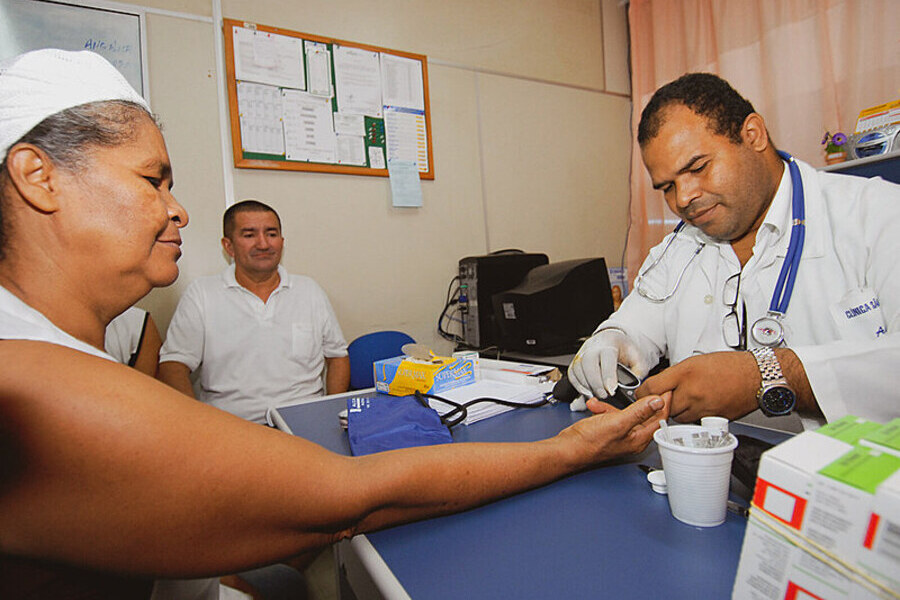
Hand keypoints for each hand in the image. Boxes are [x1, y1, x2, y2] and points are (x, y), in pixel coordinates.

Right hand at [559, 393, 670, 464]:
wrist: (568, 449)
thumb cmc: (590, 442)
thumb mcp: (618, 422)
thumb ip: (639, 411)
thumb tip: (658, 401)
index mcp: (639, 438)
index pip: (660, 418)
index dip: (665, 402)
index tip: (667, 388)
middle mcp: (632, 438)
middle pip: (645, 415)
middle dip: (640, 401)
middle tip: (644, 387)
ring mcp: (621, 434)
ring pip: (627, 414)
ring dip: (615, 405)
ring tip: (602, 403)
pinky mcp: (609, 431)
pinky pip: (612, 415)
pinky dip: (604, 409)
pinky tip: (595, 407)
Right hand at [568, 330, 650, 398]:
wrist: (612, 341)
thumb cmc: (624, 350)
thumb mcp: (638, 358)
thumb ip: (638, 371)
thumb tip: (633, 385)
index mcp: (610, 343)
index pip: (606, 357)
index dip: (608, 375)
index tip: (612, 390)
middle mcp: (593, 346)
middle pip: (588, 362)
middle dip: (595, 382)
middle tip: (604, 395)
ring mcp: (582, 353)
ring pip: (577, 368)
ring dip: (586, 385)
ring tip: (597, 396)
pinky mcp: (575, 361)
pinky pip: (572, 374)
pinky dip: (578, 385)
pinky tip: (587, 392)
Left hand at [636, 352, 757, 421]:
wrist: (756, 377)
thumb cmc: (731, 366)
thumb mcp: (696, 361)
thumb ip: (676, 374)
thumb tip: (661, 384)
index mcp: (685, 373)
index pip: (651, 387)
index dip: (643, 392)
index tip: (642, 393)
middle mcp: (691, 392)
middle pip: (662, 406)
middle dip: (661, 403)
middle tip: (665, 398)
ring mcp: (702, 407)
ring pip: (677, 417)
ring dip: (676, 411)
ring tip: (686, 400)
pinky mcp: (711, 419)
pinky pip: (693, 422)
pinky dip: (692, 417)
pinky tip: (698, 406)